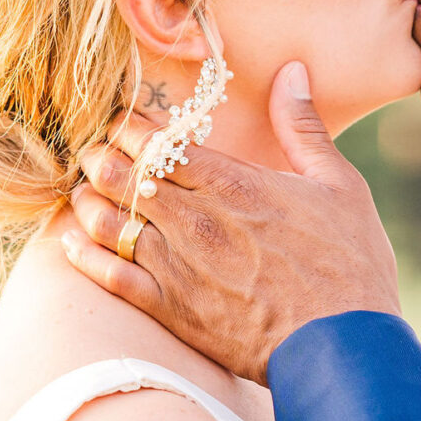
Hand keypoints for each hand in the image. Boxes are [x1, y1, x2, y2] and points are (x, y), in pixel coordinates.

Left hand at [64, 62, 403, 381]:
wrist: (344, 349)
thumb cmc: (350, 266)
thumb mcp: (339, 185)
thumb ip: (303, 127)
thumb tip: (293, 71)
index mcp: (233, 183)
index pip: (157, 142)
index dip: (130, 127)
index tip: (122, 121)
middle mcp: (195, 220)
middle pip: (122, 176)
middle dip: (100, 158)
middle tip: (94, 152)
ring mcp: (178, 267)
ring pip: (106, 222)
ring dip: (87, 201)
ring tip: (83, 190)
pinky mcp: (171, 310)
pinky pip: (109, 277)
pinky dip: (83, 256)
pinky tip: (70, 242)